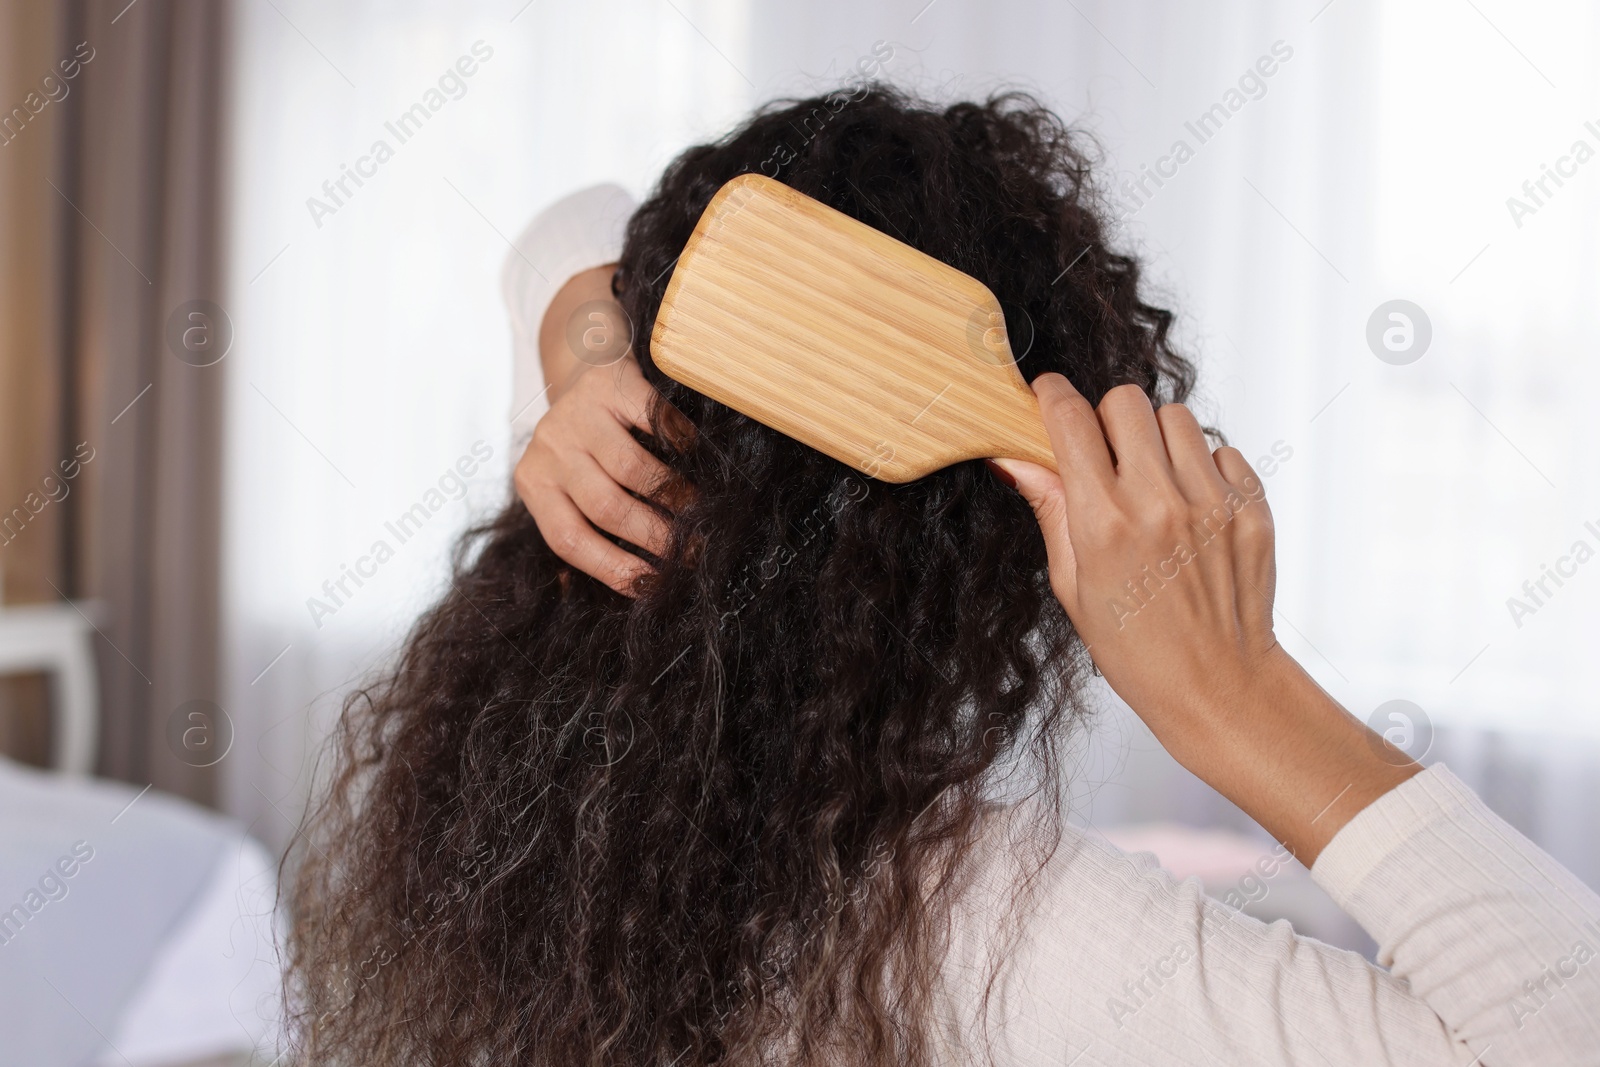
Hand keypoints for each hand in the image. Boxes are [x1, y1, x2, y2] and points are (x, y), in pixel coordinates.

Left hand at [516, 356, 684, 595]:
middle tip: (693, 553)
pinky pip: (653, 420)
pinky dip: (681, 443)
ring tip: (700, 513)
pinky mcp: (609, 383)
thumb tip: (628, 590)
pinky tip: (700, 459)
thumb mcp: (567, 484)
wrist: (582, 360)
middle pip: (605, 507)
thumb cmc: (586, 441)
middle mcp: (548, 449)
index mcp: (534, 485)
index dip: (613, 568)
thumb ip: (584, 529)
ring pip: (630, 470)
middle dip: (655, 538)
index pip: (569, 540)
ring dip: (673, 498)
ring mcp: (576, 414)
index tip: (655, 586)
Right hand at [994, 375, 1418, 863]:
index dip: (1052, 397)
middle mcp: (1159, 504)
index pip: (1070, 420)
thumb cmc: (1138, 648)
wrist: (1219, 686)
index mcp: (1104, 524)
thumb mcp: (1072, 586)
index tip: (1048, 396)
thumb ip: (1050, 509)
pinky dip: (1203, 467)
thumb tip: (1015, 457)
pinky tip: (1191, 508)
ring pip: (1177, 418)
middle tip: (1106, 454)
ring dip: (1157, 440)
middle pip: (1126, 402)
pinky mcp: (1250, 508)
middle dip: (1107, 419)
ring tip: (1154, 484)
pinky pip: (1222, 451)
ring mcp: (1211, 503)